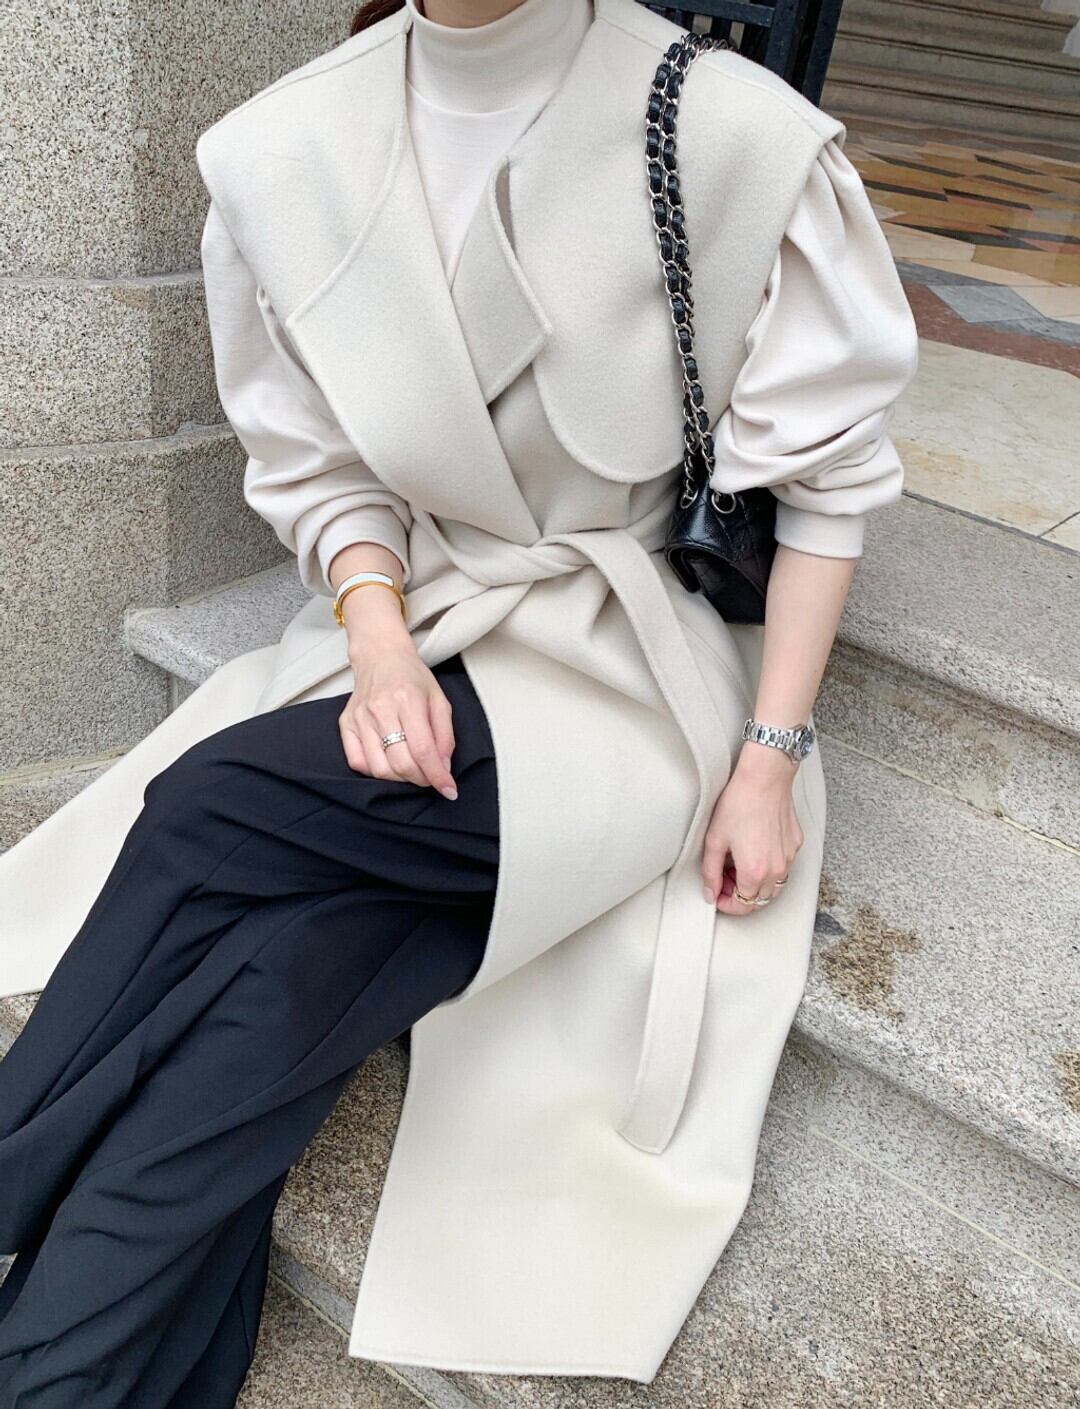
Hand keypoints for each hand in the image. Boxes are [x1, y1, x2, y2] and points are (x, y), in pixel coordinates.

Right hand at [337, 590, 457, 799]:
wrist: (380, 656)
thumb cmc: (411, 677)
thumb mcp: (439, 699)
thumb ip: (445, 735)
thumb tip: (443, 768)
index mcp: (407, 699)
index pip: (423, 750)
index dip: (437, 776)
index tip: (449, 789)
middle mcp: (380, 709)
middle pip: (401, 763)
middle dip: (422, 779)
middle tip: (431, 776)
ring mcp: (359, 718)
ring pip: (380, 769)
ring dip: (400, 778)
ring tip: (412, 768)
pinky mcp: (346, 724)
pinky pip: (358, 763)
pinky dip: (377, 771)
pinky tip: (389, 762)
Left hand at [701, 744, 802, 915]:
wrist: (764, 778)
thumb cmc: (739, 802)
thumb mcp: (715, 839)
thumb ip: (710, 871)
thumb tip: (710, 892)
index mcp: (754, 871)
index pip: (744, 905)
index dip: (728, 905)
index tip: (718, 896)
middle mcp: (776, 869)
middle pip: (760, 899)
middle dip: (741, 895)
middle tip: (725, 878)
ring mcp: (789, 857)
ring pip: (775, 885)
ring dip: (757, 884)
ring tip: (739, 865)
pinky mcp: (795, 844)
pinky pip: (784, 865)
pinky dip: (770, 867)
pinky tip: (755, 848)